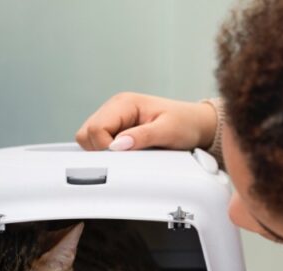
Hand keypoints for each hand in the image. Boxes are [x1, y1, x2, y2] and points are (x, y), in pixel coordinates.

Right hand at [76, 92, 216, 151]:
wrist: (196, 123)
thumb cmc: (185, 123)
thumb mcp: (167, 131)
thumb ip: (141, 137)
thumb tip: (117, 145)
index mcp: (123, 103)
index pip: (96, 128)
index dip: (105, 147)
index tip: (124, 156)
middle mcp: (114, 108)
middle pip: (86, 134)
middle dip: (100, 150)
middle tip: (124, 156)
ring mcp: (113, 118)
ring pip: (88, 140)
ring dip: (103, 152)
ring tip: (128, 153)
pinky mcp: (115, 129)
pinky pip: (98, 143)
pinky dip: (107, 152)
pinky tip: (125, 153)